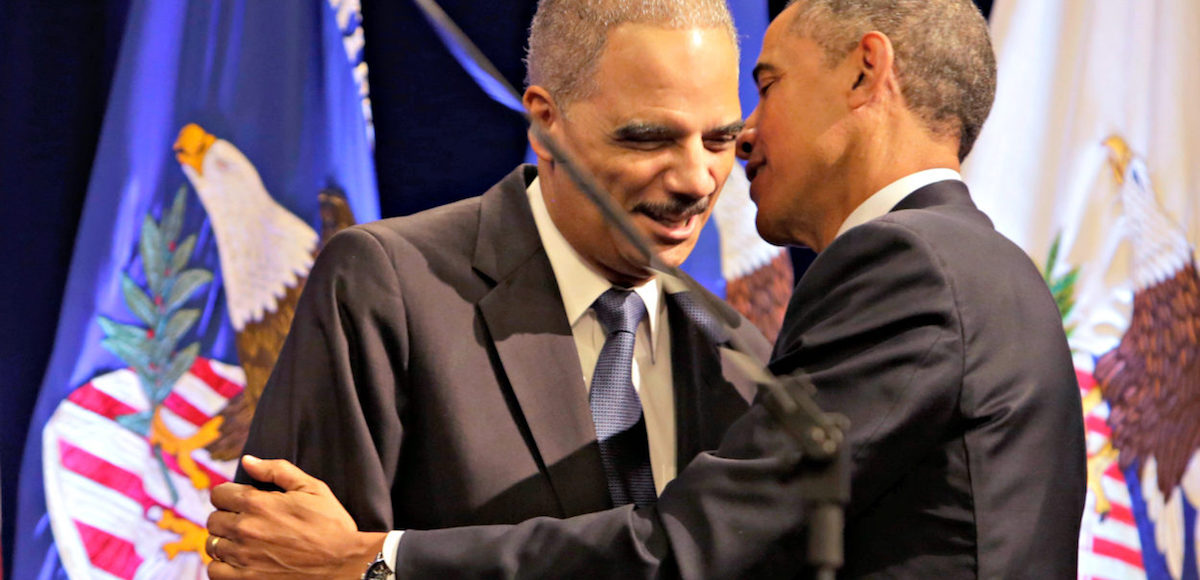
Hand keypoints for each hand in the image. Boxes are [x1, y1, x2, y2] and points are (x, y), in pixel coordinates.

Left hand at [206, 455, 386, 578]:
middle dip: (227, 516)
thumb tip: (247, 461)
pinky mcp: (247, 579)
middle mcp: (245, 529)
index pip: (219, 494)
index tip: (242, 501)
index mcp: (258, 503)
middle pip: (213, 519)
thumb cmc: (331, 524)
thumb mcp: (311, 488)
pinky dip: (221, 565)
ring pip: (212, 545)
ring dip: (225, 541)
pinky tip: (238, 560)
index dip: (230, 495)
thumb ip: (276, 470)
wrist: (343, 562)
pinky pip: (215, 571)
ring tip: (244, 541)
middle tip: (247, 521)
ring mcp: (244, 556)